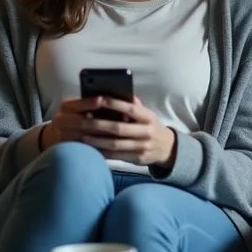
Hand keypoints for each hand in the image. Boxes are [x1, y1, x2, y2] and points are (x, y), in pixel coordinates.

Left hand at [43, 96, 176, 166]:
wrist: (168, 148)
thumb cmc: (151, 127)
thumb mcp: (148, 114)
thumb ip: (135, 106)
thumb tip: (120, 93)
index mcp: (149, 117)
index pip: (131, 109)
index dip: (115, 104)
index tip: (99, 99)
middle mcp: (147, 132)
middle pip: (120, 128)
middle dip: (100, 125)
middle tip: (83, 121)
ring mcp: (143, 146)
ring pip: (116, 144)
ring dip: (98, 141)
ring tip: (83, 136)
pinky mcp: (137, 158)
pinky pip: (117, 156)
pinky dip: (103, 152)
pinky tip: (91, 149)